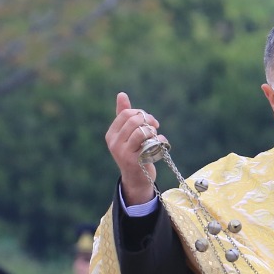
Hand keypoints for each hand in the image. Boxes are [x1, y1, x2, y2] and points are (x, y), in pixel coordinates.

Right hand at [105, 92, 162, 207]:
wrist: (137, 179)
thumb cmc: (133, 153)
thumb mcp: (126, 134)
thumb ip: (123, 115)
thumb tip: (121, 94)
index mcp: (111, 135)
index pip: (125, 114)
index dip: (140, 113)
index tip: (150, 120)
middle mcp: (114, 143)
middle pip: (134, 120)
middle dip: (148, 120)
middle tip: (155, 126)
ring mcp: (123, 153)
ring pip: (141, 131)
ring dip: (153, 131)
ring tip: (155, 136)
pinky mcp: (135, 161)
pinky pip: (150, 143)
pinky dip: (160, 140)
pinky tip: (162, 143)